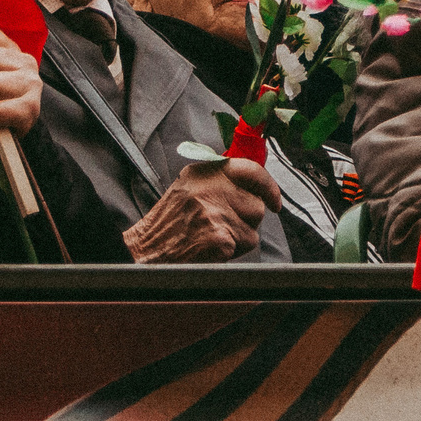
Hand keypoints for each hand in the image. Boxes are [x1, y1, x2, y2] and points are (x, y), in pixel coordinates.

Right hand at [123, 158, 278, 261]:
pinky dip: (235, 250)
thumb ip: (218, 181)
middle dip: (247, 218)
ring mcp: (214, 212)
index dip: (268, 185)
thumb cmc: (169, 225)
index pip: (249, 169)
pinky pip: (246, 243)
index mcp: (203, 172)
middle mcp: (209, 188)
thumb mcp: (188, 188)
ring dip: (241, 234)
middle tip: (223, 225)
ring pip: (254, 224)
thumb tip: (255, 182)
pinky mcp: (219, 236)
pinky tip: (213, 248)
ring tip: (215, 236)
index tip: (274, 199)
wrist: (146, 252)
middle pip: (256, 202)